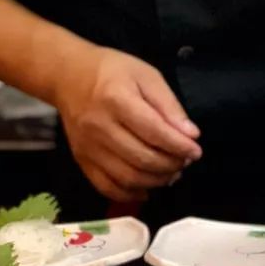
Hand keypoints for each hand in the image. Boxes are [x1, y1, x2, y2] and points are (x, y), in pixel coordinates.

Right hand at [55, 46, 201, 200]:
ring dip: (155, 181)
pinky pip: (107, 187)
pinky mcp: (81, 160)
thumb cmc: (113, 71)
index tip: (196, 150)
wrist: (69, 77)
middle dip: (171, 165)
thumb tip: (190, 135)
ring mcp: (88, 147)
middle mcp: (99, 126)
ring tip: (171, 173)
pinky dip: (130, 194)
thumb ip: (169, 105)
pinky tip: (147, 188)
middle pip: (141, 158)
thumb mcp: (147, 75)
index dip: (179, 146)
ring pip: (127, 177)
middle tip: (184, 161)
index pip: (154, 132)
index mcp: (117, 100)